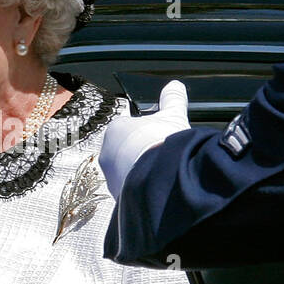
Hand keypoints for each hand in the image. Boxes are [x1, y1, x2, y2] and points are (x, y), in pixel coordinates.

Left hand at [100, 81, 190, 196]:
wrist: (158, 177)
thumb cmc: (161, 142)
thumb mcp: (172, 116)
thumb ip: (173, 100)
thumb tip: (176, 85)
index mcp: (115, 130)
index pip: (128, 129)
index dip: (145, 133)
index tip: (157, 138)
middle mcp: (107, 154)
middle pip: (125, 153)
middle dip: (141, 155)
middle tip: (161, 157)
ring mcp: (111, 178)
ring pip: (127, 174)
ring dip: (141, 174)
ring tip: (160, 174)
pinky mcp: (119, 198)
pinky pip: (131, 192)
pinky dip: (142, 190)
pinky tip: (156, 188)